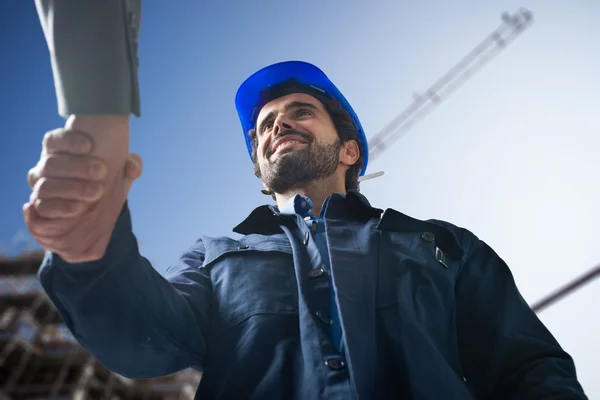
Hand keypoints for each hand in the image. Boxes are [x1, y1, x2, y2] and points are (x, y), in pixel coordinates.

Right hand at [24, 115, 141, 262]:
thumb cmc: (104, 185)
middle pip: (51, 164)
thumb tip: (133, 167)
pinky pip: (43, 208)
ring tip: (96, 192)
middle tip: (101, 171)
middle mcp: (46, 169)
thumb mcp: (119, 176)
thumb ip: (127, 166)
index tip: (89, 145)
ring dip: (71, 188)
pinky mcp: (41, 210)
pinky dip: (59, 207)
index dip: (68, 141)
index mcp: (61, 153)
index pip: (54, 140)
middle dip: (76, 167)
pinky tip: (78, 208)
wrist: (95, 218)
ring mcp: (41, 189)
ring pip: (46, 186)